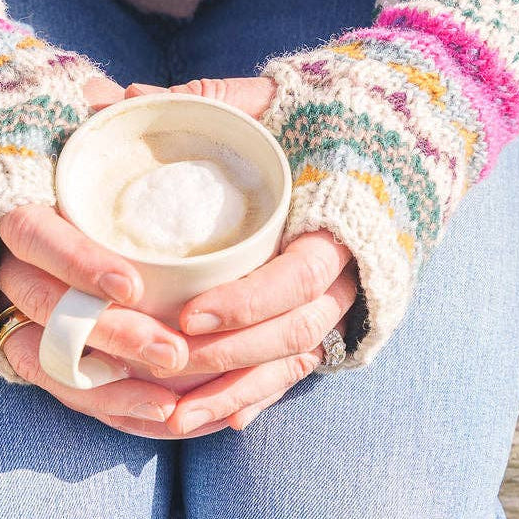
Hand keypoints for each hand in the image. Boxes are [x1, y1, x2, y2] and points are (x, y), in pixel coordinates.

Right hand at [0, 76, 228, 439]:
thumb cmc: (38, 145)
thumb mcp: (59, 118)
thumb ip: (95, 113)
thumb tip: (134, 98)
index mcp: (8, 204)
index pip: (34, 236)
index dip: (78, 261)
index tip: (132, 284)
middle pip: (46, 310)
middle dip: (109, 338)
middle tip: (174, 353)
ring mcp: (7, 310)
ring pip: (48, 362)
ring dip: (109, 389)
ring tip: (172, 408)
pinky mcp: (22, 343)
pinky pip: (57, 386)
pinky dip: (105, 405)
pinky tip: (157, 419)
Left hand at [125, 79, 358, 434]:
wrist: (396, 139)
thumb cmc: (327, 116)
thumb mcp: (273, 100)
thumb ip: (209, 99)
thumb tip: (122, 98)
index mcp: (340, 217)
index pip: (299, 275)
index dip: (248, 301)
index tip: (190, 316)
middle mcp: (350, 269)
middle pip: (295, 331)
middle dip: (231, 356)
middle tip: (167, 362)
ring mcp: (345, 298)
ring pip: (294, 361)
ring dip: (237, 391)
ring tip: (174, 419)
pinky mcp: (332, 316)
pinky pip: (297, 367)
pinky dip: (259, 396)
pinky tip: (216, 419)